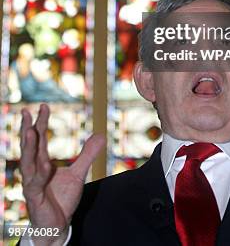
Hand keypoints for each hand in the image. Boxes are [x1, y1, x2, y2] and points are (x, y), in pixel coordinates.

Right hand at [20, 104, 104, 243]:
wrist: (57, 227)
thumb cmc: (61, 199)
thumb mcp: (78, 174)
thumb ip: (87, 155)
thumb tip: (100, 135)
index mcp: (41, 163)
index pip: (39, 139)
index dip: (41, 122)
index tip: (43, 106)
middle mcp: (33, 171)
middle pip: (29, 147)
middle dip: (27, 129)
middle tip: (26, 112)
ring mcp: (32, 184)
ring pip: (27, 163)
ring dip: (29, 147)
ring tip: (31, 131)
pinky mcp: (34, 198)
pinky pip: (34, 184)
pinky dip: (39, 173)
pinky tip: (45, 164)